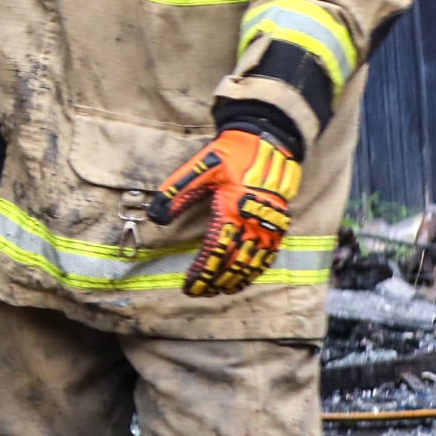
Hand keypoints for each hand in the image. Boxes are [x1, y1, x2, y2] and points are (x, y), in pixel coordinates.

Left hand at [147, 130, 299, 297]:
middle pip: (234, 263)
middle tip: (198, 293)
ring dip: (236, 280)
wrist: (270, 141)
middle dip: (215, 282)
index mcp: (233, 209)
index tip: (189, 286)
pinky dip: (256, 270)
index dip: (201, 272)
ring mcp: (270, 225)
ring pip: (253, 263)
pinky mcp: (280, 224)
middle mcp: (254, 222)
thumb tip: (155, 218)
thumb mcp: (200, 167)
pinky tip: (245, 278)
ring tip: (219, 291)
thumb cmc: (233, 153)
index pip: (215, 252)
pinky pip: (269, 255)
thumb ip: (177, 192)